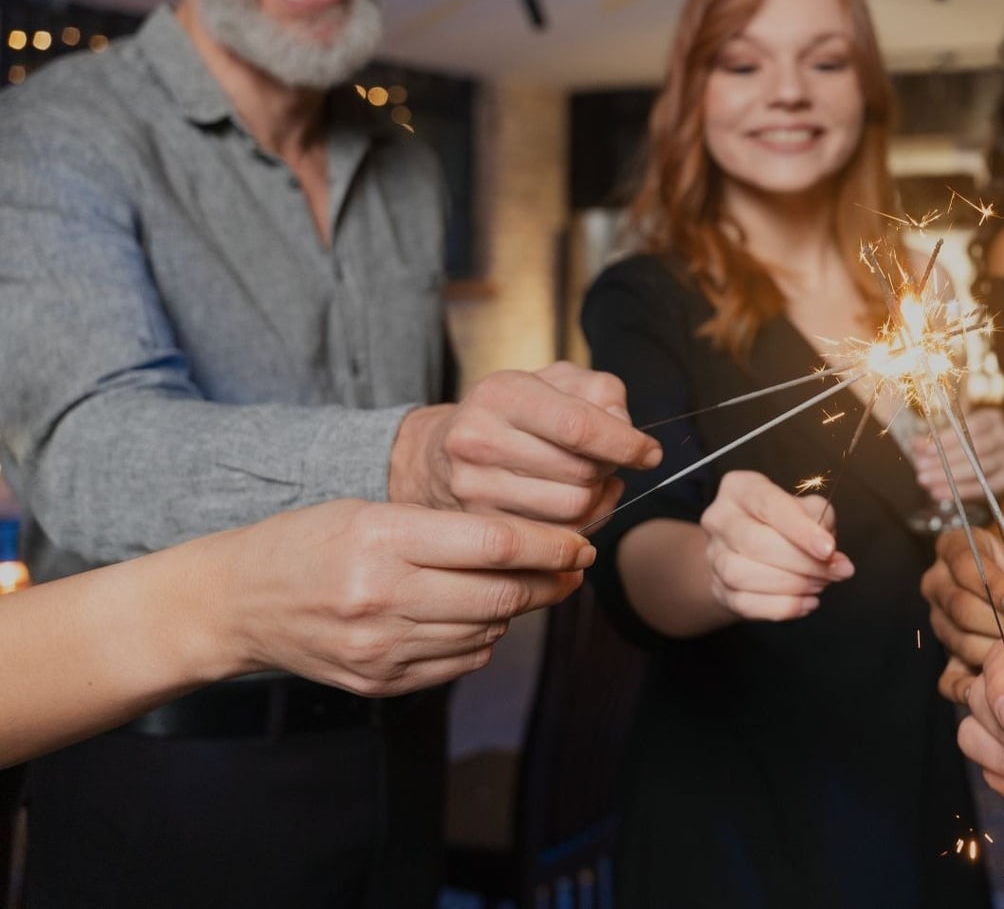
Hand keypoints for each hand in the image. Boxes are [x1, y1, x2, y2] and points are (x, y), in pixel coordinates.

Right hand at [212, 498, 593, 695]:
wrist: (234, 604)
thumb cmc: (305, 542)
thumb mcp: (368, 511)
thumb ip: (443, 528)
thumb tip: (527, 544)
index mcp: (382, 540)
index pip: (495, 545)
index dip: (551, 546)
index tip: (580, 543)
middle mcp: (382, 597)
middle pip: (500, 595)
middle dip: (550, 582)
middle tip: (574, 567)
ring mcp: (380, 647)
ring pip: (486, 632)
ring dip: (518, 611)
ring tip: (528, 588)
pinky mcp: (379, 681)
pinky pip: (459, 662)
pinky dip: (482, 640)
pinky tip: (478, 618)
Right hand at [390, 361, 660, 527]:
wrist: (443, 451)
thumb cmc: (516, 413)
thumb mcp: (557, 382)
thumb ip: (602, 394)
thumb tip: (626, 430)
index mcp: (501, 394)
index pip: (578, 427)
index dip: (626, 444)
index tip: (650, 453)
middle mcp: (478, 440)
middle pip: (580, 473)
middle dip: (608, 469)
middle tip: (606, 462)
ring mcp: (473, 488)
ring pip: (571, 510)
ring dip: (597, 500)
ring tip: (591, 483)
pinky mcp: (478, 526)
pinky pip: (554, 538)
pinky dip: (579, 526)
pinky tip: (573, 507)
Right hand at [700, 470, 852, 621]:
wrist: (749, 551)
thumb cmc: (783, 523)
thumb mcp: (805, 508)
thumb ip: (821, 522)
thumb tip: (835, 558)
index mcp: (740, 488)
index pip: (769, 505)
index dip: (801, 530)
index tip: (828, 549)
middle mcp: (720, 519)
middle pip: (755, 543)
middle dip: (802, 562)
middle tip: (834, 571)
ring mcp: (713, 556)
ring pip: (745, 575)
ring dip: (792, 586)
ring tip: (819, 584)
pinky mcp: (718, 589)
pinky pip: (746, 604)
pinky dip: (782, 607)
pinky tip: (806, 602)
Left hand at [911, 405, 1003, 501]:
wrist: (989, 454)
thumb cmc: (967, 439)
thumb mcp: (952, 433)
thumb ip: (935, 438)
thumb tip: (915, 443)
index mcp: (993, 418)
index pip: (973, 427)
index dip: (949, 438)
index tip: (926, 450)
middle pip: (977, 449)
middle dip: (947, 460)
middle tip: (921, 468)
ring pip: (980, 469)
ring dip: (950, 477)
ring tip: (927, 482)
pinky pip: (985, 487)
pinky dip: (962, 492)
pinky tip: (941, 493)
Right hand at [923, 526, 1003, 696]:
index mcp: (956, 546)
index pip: (966, 565)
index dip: (996, 587)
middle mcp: (939, 581)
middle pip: (959, 605)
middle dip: (1000, 623)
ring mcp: (939, 620)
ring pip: (960, 639)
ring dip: (998, 650)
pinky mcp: (946, 655)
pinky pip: (950, 677)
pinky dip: (975, 685)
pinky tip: (1003, 683)